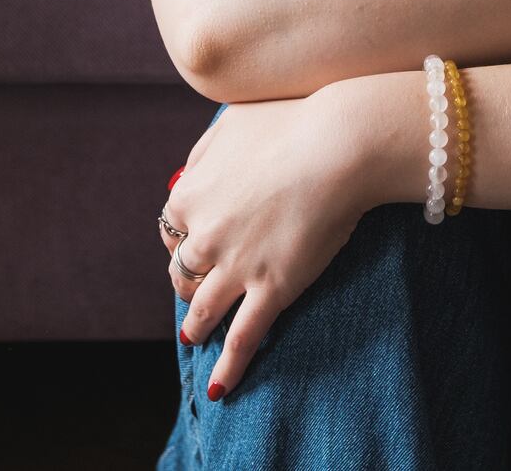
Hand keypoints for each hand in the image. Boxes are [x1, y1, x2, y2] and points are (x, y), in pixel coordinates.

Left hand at [157, 87, 381, 399]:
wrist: (338, 144)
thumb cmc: (290, 123)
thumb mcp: (231, 123)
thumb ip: (203, 153)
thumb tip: (188, 173)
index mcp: (189, 195)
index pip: (172, 229)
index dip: (184, 237)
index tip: (196, 241)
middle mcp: (203, 235)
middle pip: (182, 272)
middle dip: (188, 282)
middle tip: (198, 288)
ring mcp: (235, 267)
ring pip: (202, 310)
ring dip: (197, 326)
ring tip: (196, 338)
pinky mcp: (271, 289)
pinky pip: (242, 339)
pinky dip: (228, 368)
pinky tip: (220, 388)